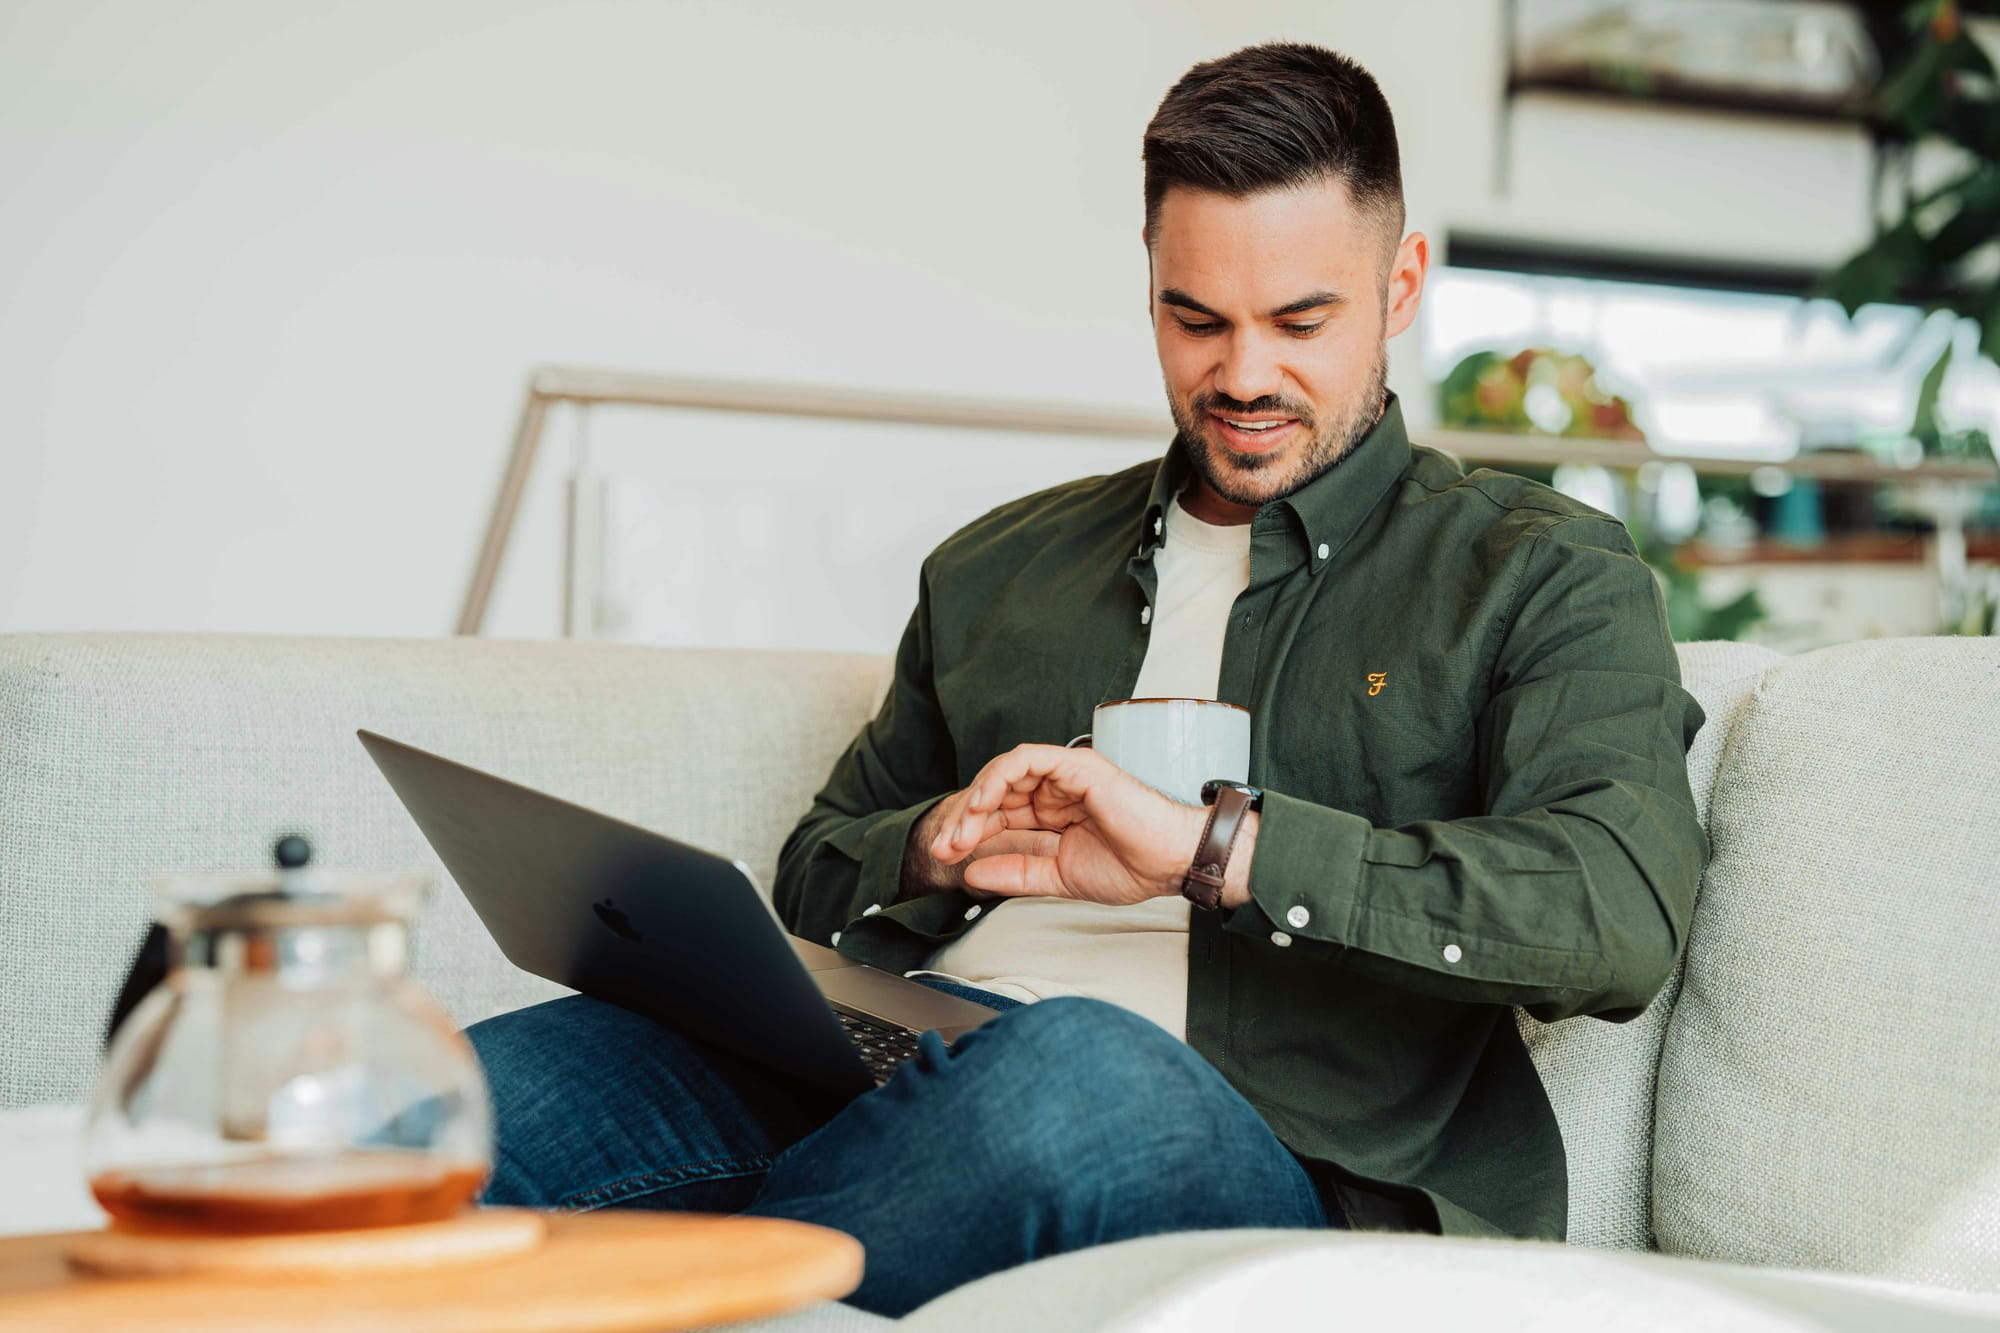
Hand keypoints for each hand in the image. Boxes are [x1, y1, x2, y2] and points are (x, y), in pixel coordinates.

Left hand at [926, 743, 1212, 905]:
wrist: (1168, 862)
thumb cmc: (1130, 867)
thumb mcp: (1057, 877)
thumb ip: (1016, 874)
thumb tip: (971, 875)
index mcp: (1053, 812)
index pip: (999, 814)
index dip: (969, 831)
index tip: (946, 856)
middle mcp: (1056, 789)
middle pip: (996, 792)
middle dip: (964, 819)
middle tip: (944, 846)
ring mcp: (1065, 775)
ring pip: (1005, 772)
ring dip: (977, 800)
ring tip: (961, 831)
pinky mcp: (1076, 765)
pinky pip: (1027, 758)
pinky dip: (999, 777)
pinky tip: (984, 803)